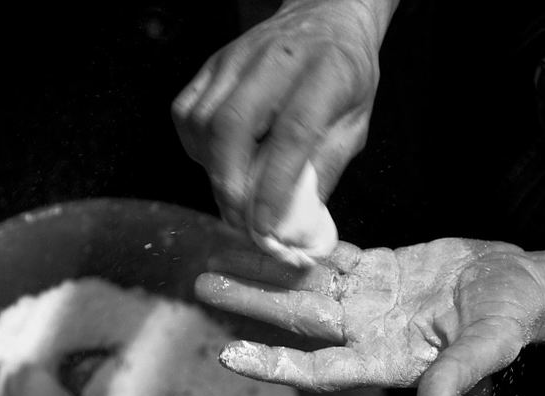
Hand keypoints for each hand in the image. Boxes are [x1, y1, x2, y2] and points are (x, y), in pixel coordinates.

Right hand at [172, 0, 391, 236]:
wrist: (325, 17)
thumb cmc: (344, 74)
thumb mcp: (357, 122)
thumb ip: (327, 168)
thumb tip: (298, 220)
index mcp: (324, 72)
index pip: (291, 134)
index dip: (274, 187)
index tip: (267, 226)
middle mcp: (275, 59)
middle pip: (232, 126)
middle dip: (229, 185)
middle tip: (240, 220)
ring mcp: (237, 59)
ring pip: (203, 121)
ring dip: (211, 170)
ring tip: (232, 193)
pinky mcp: (213, 64)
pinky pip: (186, 112)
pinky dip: (195, 147)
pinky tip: (217, 161)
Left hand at [195, 239, 544, 395]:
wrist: (520, 287)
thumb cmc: (511, 323)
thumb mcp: (490, 349)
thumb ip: (457, 378)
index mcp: (383, 359)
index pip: (318, 367)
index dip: (275, 363)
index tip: (229, 354)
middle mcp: (364, 332)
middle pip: (297, 319)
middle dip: (251, 304)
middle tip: (203, 287)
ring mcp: (367, 300)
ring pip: (305, 285)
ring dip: (264, 272)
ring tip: (218, 256)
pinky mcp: (376, 269)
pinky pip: (330, 258)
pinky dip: (301, 246)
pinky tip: (269, 231)